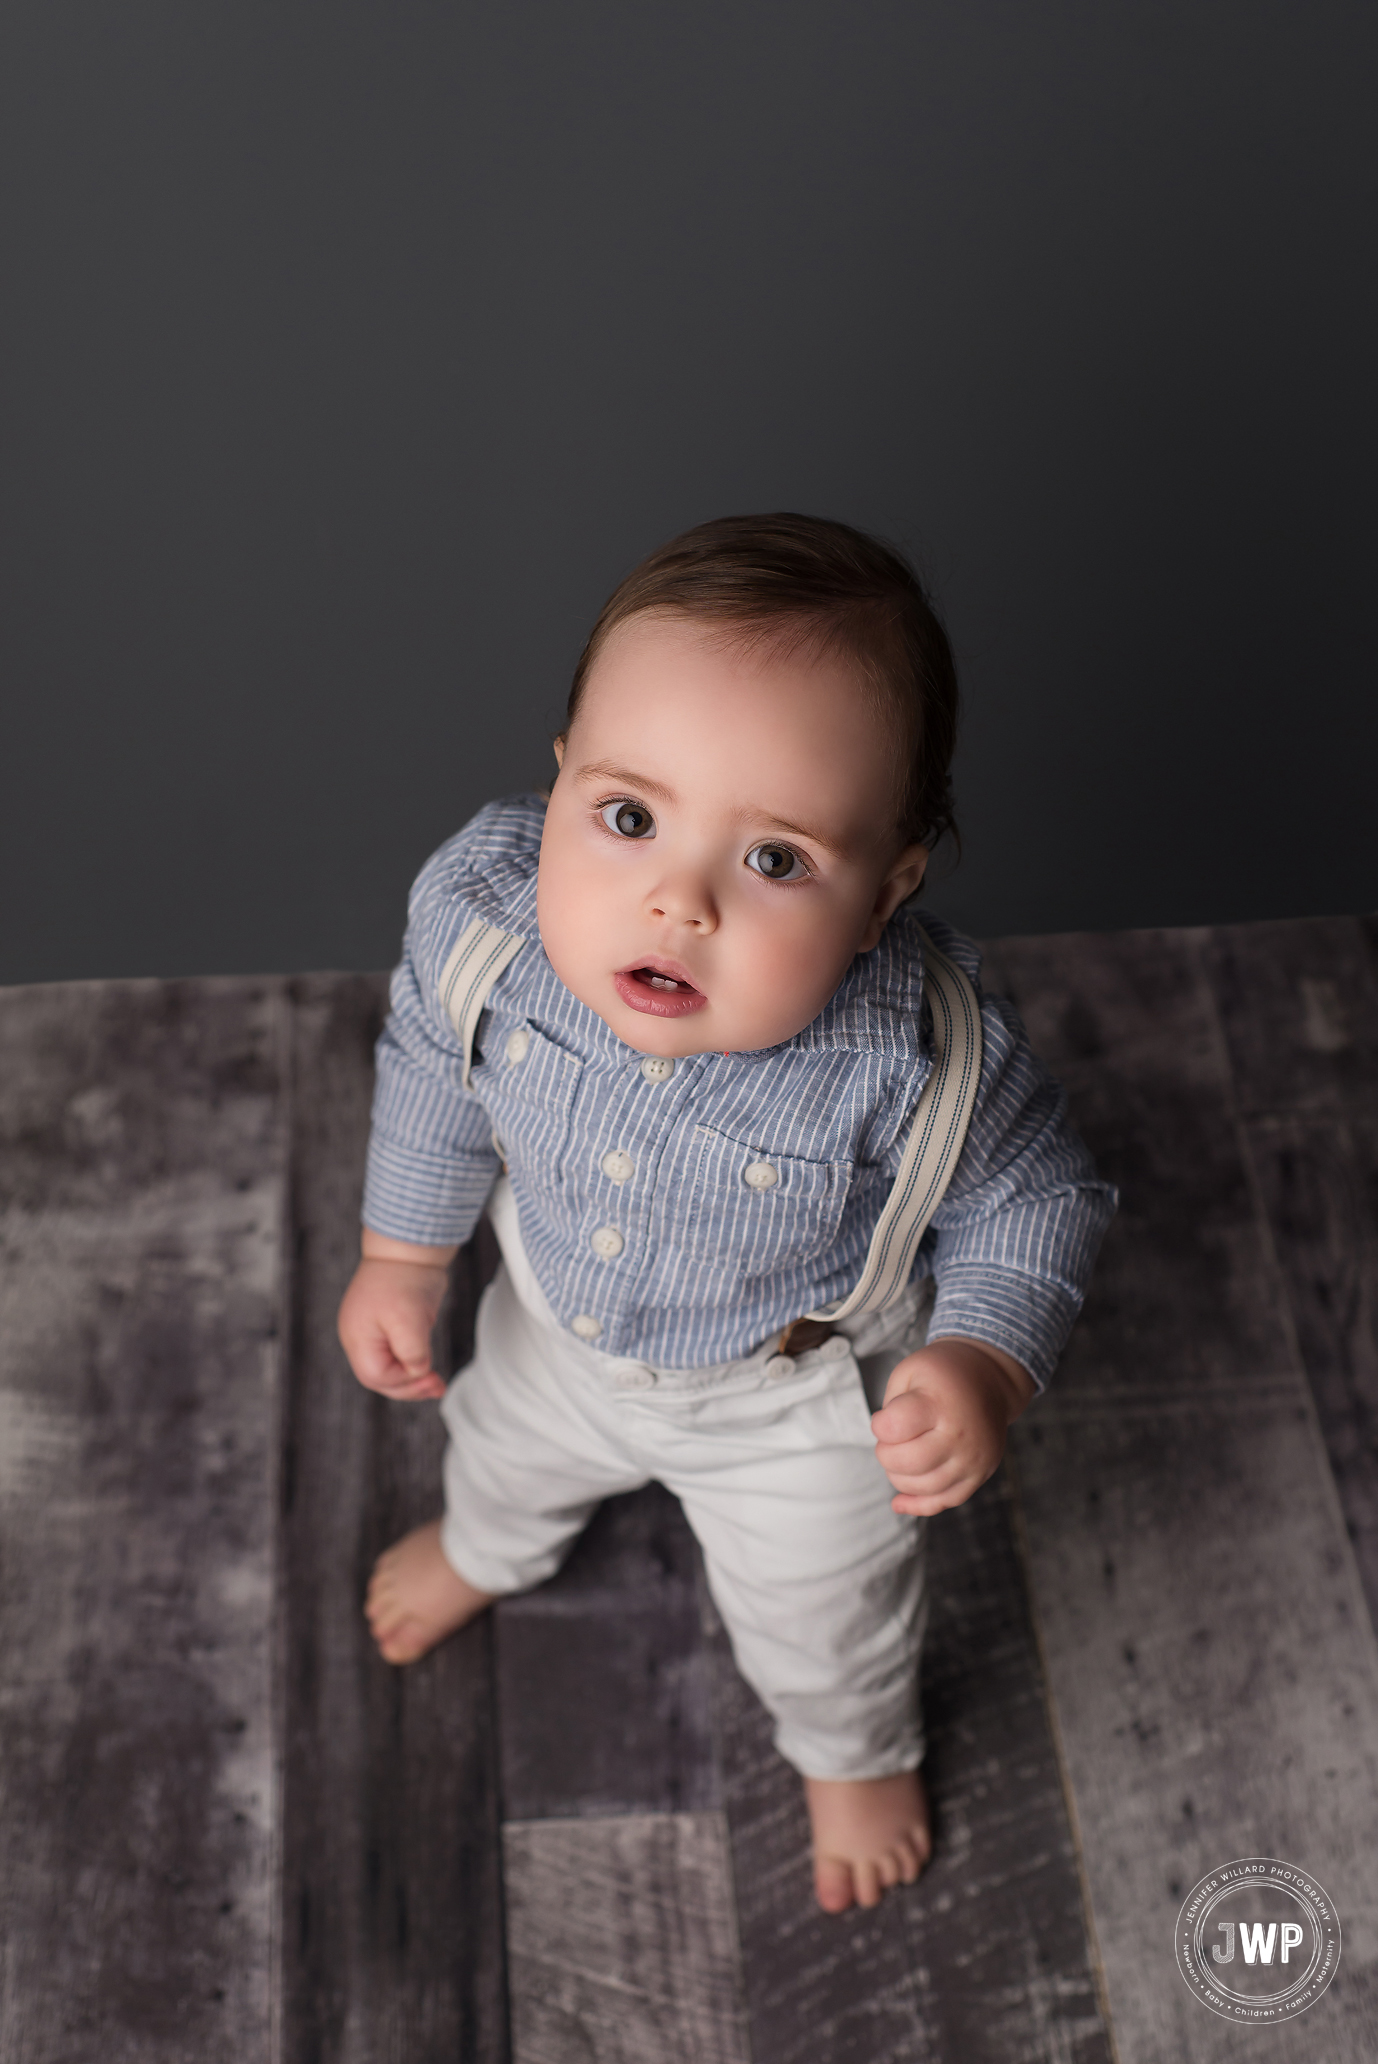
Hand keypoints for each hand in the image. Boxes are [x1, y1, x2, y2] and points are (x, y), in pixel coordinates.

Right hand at [337, 1234, 455, 1400]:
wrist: (407, 1246)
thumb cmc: (404, 1278)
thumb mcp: (410, 1320)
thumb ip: (413, 1352)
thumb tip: (419, 1371)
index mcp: (357, 1337)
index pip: (376, 1376)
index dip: (404, 1382)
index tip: (429, 1376)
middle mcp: (359, 1336)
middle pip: (380, 1376)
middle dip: (409, 1386)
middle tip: (436, 1387)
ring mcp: (370, 1329)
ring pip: (388, 1366)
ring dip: (411, 1377)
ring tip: (435, 1383)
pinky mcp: (385, 1323)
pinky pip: (394, 1352)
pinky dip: (410, 1362)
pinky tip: (426, 1366)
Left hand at [869, 1336, 1034, 1515]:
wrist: (990, 1378)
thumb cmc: (942, 1374)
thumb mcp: (909, 1371)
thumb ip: (890, 1407)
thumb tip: (886, 1448)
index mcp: (940, 1403)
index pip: (893, 1429)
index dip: (879, 1424)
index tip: (885, 1417)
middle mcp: (961, 1435)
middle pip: (907, 1463)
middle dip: (886, 1454)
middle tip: (892, 1439)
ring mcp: (973, 1459)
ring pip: (924, 1488)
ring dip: (900, 1477)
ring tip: (901, 1456)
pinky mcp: (979, 1476)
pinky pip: (945, 1502)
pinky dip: (918, 1504)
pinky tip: (899, 1501)